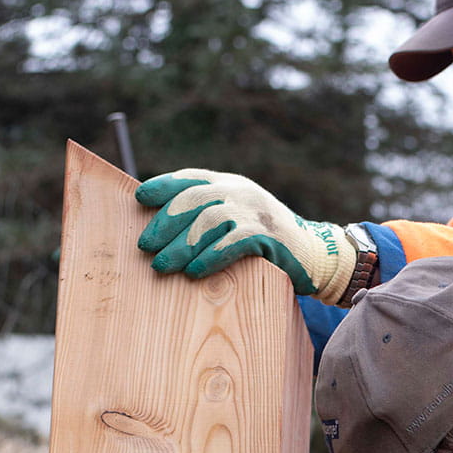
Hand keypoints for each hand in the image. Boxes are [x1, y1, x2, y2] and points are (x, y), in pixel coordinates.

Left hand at [135, 169, 359, 302]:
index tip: (140, 199)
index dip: (164, 186)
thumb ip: (207, 216)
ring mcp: (255, 213)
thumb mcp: (236, 219)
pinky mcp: (267, 236)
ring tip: (163, 265)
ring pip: (210, 222)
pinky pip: (232, 244)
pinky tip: (194, 272)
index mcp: (230, 185)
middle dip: (166, 222)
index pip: (191, 179)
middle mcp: (241, 193)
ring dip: (182, 245)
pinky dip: (210, 258)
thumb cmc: (265, 241)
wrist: (312, 254)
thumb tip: (160, 230)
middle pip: (195, 200)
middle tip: (145, 245)